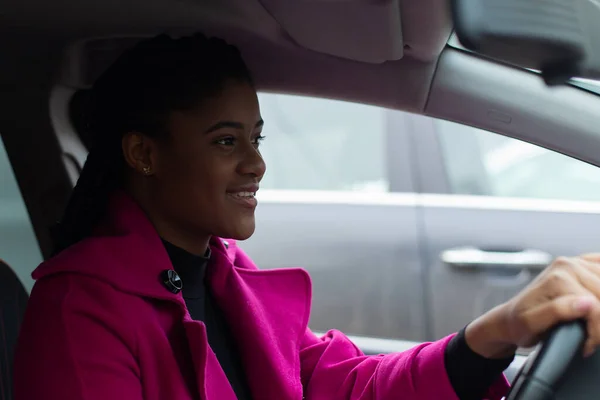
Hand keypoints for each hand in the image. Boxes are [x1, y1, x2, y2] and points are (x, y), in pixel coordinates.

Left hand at [465, 254, 599, 358]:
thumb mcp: (532, 324)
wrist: (509, 318)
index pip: (597, 307)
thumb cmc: (519, 324)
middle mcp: (566, 266)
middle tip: (588, 336)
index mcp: (558, 278)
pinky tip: (596, 298)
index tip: (585, 345)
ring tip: (590, 324)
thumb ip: (558, 311)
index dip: (596, 331)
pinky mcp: (581, 264)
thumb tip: (587, 303)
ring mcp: (574, 263)